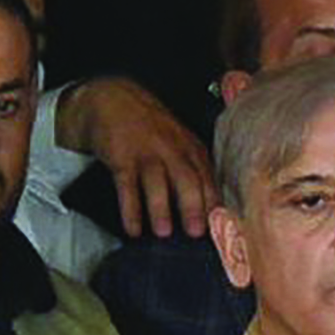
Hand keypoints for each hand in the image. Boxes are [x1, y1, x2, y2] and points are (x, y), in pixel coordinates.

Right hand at [55, 78, 214, 237]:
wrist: (114, 101)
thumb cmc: (152, 129)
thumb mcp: (180, 142)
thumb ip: (194, 169)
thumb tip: (209, 210)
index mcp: (191, 148)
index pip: (208, 177)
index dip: (214, 202)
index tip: (220, 226)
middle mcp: (172, 149)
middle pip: (187, 178)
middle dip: (193, 206)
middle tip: (196, 233)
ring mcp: (146, 152)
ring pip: (156, 181)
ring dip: (160, 208)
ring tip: (163, 233)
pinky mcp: (121, 156)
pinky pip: (126, 185)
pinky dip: (130, 208)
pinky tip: (133, 228)